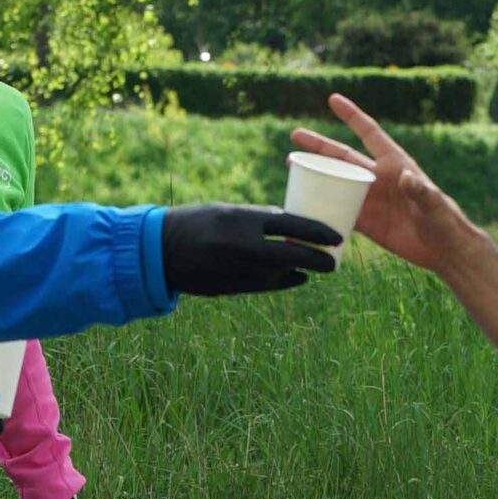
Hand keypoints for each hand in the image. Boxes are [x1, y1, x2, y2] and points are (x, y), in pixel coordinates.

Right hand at [161, 202, 340, 295]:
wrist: (159, 250)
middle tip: (333, 262)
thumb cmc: (196, 222)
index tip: (337, 237)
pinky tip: (298, 278)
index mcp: (243, 219)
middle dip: (317, 260)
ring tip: (315, 266)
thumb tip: (290, 222)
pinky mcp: (231, 287)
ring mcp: (238, 270)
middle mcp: (244, 246)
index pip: (291, 225)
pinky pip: (266, 286)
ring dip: (300, 270)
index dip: (318, 232)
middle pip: (292, 255)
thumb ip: (258, 218)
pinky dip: (285, 282)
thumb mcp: (227, 211)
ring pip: (280, 274)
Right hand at [291, 94, 467, 271]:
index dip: (352, 116)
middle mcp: (377, 178)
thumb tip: (408, 179)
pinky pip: (338, 210)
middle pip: (343, 156)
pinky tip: (303, 206)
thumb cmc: (443, 221)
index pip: (369, 133)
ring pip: (336, 182)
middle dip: (319, 145)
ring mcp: (369, 199)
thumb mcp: (434, 204)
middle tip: (294, 135)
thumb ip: (421, 191)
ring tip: (292, 167)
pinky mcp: (366, 221)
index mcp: (395, 164)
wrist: (443, 249)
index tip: (333, 99)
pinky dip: (322, 207)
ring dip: (315, 174)